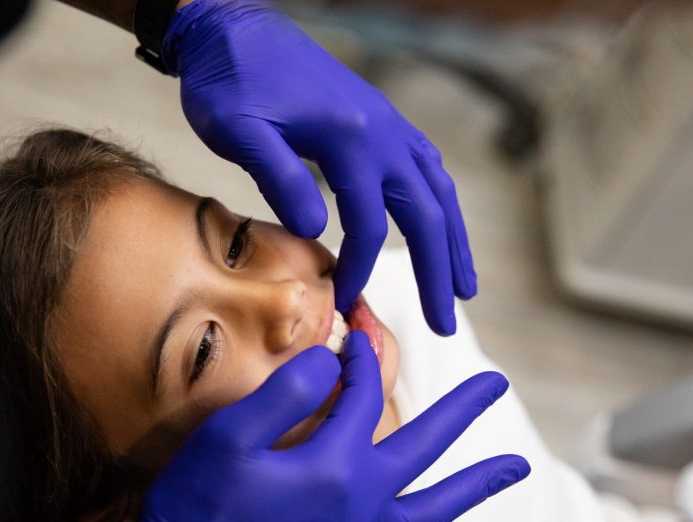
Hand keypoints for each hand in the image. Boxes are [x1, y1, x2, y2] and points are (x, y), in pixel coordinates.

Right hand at [96, 332, 528, 521]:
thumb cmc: (199, 513)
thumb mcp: (228, 438)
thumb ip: (285, 393)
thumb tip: (330, 360)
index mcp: (334, 465)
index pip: (362, 395)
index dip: (359, 357)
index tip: (352, 333)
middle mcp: (362, 504)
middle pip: (426, 446)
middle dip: (463, 411)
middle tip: (499, 385)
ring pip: (437, 510)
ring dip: (478, 485)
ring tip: (516, 468)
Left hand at [162, 0, 475, 334]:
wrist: (232, 28)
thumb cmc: (228, 82)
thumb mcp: (239, 132)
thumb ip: (280, 178)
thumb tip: (318, 231)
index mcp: (350, 138)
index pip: (370, 222)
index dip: (361, 268)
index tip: (346, 301)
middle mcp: (384, 131)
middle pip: (426, 213)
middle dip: (437, 272)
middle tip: (445, 321)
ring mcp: (389, 123)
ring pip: (438, 191)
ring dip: (453, 241)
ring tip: (464, 286)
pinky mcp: (383, 119)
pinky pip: (428, 166)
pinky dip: (441, 203)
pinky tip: (443, 224)